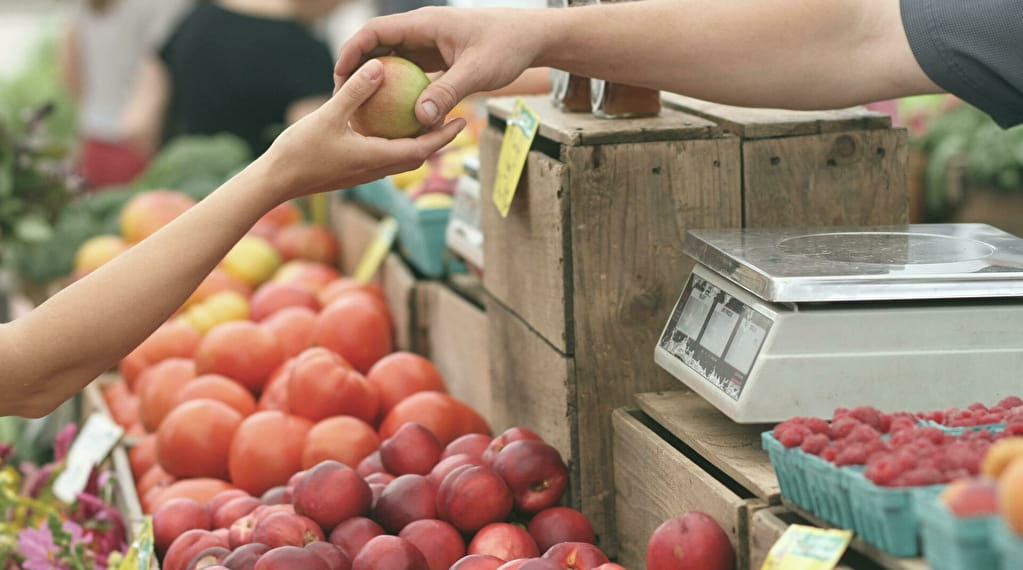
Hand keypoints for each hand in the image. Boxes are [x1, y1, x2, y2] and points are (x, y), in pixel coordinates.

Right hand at [263, 58, 466, 200]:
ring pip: (400, 158)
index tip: (462, 121)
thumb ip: (355, 91)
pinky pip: (383, 156)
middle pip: (417, 156)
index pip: (422, 149)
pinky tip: (388, 125)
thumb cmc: (299, 151)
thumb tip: (379, 66)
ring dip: (418, 142)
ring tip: (426, 120)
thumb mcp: (328, 115)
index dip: (444, 136)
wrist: (275, 181)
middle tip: (453, 118)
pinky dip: (395, 143)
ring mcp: (363, 173)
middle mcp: (375, 169)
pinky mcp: (352, 171)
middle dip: (438, 139)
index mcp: (376, 158)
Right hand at [333, 7, 541, 126]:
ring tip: (362, 109)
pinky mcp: (438, 57)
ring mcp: (429, 44)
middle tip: (343, 98)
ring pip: (392, 60)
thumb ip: (448, 93)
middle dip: (357, 69)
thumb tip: (420, 119)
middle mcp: (422, 31)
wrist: (531, 38)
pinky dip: (399, 89)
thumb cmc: (507, 47)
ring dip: (377, 81)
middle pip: (378, 46)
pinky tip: (393, 114)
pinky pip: (410, 72)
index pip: (375, 32)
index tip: (339, 77)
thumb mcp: (477, 72)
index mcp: (424, 24)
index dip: (352, 52)